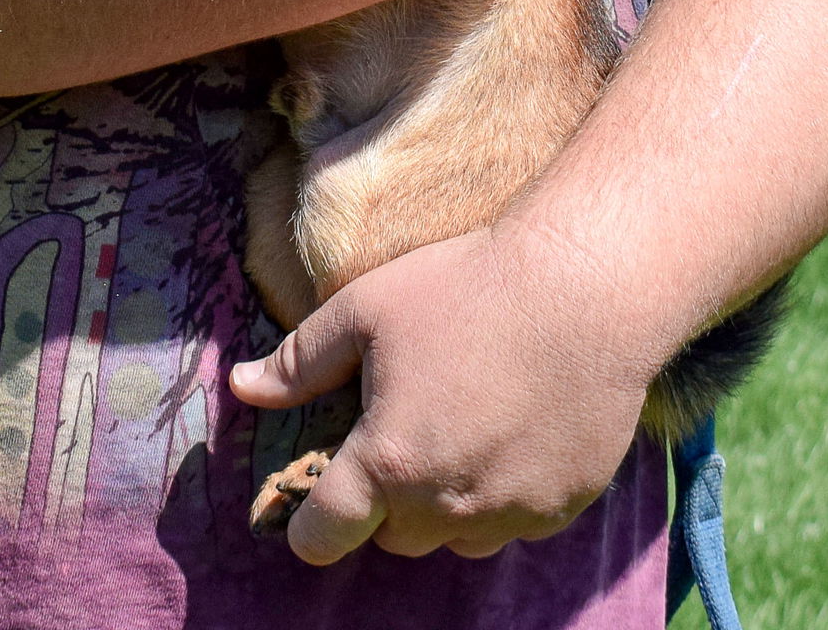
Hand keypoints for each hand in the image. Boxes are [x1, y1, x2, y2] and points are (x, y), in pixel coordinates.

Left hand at [229, 219, 655, 563]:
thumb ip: (300, 360)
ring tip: (455, 432)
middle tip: (397, 435)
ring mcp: (511, 511)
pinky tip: (509, 432)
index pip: (324, 536)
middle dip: (382, 502)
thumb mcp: (366, 309)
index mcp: (387, 462)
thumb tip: (242, 386)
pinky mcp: (564, 506)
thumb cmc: (467, 289)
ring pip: (455, 538)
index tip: (312, 507)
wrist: (585, 289)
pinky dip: (501, 495)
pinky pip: (514, 523)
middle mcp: (447, 504)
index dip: (307, 528)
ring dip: (442, 506)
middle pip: (393, 539)